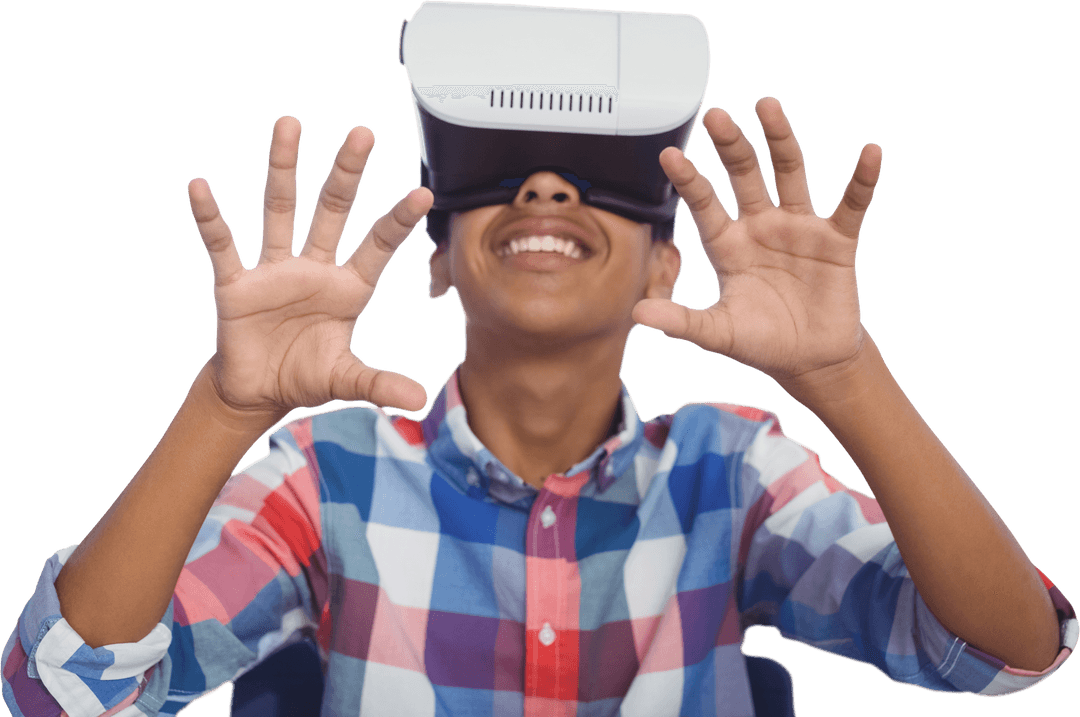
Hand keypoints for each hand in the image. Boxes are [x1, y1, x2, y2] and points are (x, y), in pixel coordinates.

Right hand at [188, 116, 432, 416]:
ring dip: (284, 169)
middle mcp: (314, 269)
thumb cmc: (305, 377)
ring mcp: (274, 272)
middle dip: (347, 174)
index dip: (397, 222)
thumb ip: (378, 384)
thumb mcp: (345, 381)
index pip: (377, 246)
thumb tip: (418, 400)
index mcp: (348, 289)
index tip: (424, 195)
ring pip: (280, 211)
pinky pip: (223, 247)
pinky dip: (211, 220)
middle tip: (363, 133)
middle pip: (333, 211)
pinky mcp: (237, 286)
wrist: (257, 394)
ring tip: (290, 124)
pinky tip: (201, 188)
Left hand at [633, 97, 881, 389]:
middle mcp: (761, 227)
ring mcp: (799, 229)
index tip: (668, 155)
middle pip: (744, 175)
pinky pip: (851, 206)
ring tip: (767, 107)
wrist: (810, 361)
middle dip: (731, 146)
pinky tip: (870, 154)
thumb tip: (639, 313)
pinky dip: (862, 182)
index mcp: (728, 246)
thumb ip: (682, 321)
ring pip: (789, 174)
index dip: (689, 181)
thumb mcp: (718, 333)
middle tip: (716, 115)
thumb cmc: (761, 343)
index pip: (704, 205)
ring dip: (780, 140)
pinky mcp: (836, 242)